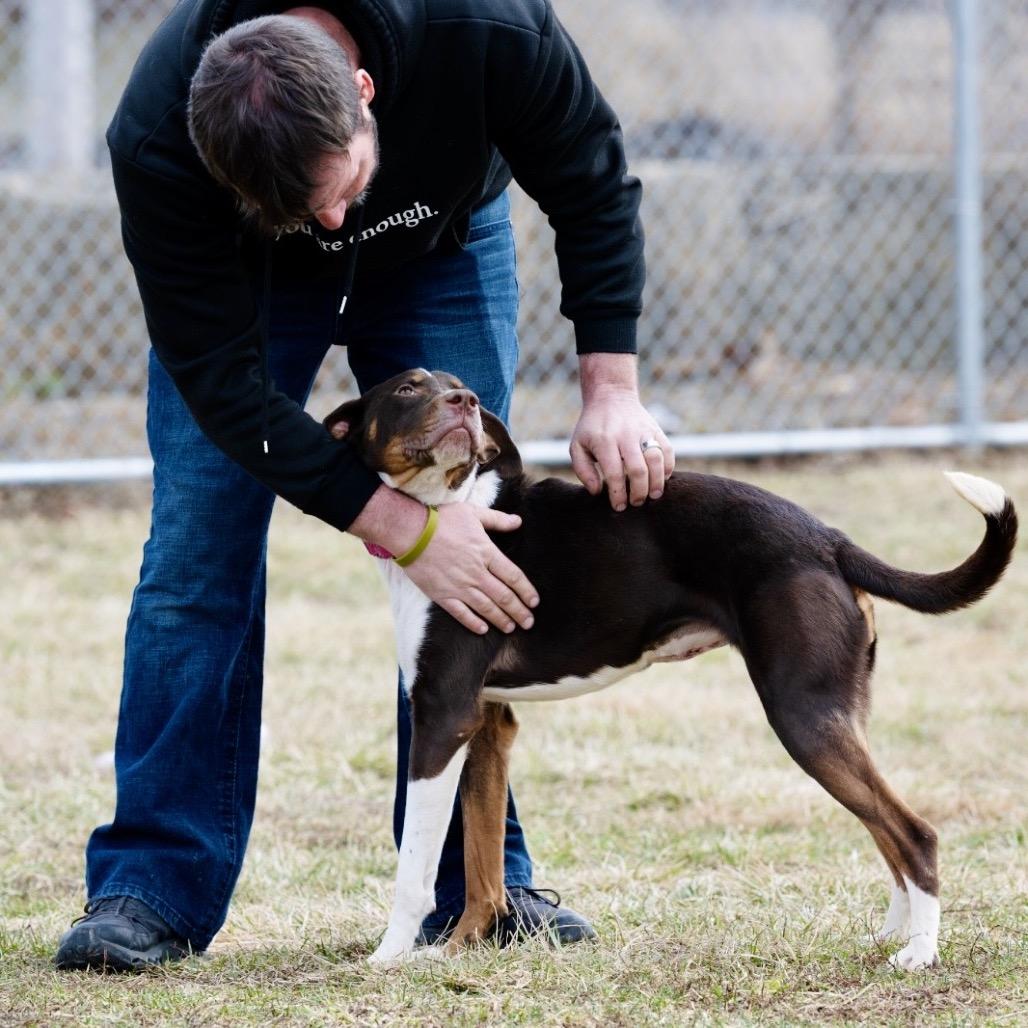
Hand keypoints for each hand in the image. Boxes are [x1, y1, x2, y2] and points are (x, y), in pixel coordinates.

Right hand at [402, 503, 538, 634]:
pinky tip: (483, 630)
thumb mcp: (473, 513)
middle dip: (519, 611)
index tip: (534, 602)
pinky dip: (473, 623)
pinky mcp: (442, 595)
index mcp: (486, 553)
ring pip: (486, 608)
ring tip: (511, 628)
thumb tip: (518, 521)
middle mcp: (476, 573)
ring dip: (501, 620)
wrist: (410, 532)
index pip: (513, 577)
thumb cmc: (441, 519)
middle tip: (529, 623)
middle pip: (504, 597)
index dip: (526, 591)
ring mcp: (459, 586)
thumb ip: (497, 519)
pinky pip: (461, 614)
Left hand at [570, 354, 673, 510]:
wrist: (611, 397)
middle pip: (638, 469)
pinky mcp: (657, 429)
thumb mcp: (577, 446)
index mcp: (604, 441)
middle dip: (639, 491)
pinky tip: (662, 479)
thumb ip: (583, 470)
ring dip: (657, 482)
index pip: (614, 473)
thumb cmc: (592, 428)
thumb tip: (597, 491)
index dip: (618, 493)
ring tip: (653, 496)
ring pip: (657, 460)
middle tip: (636, 503)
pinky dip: (668, 468)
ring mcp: (644, 431)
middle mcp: (626, 435)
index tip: (619, 507)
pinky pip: (668, 451)